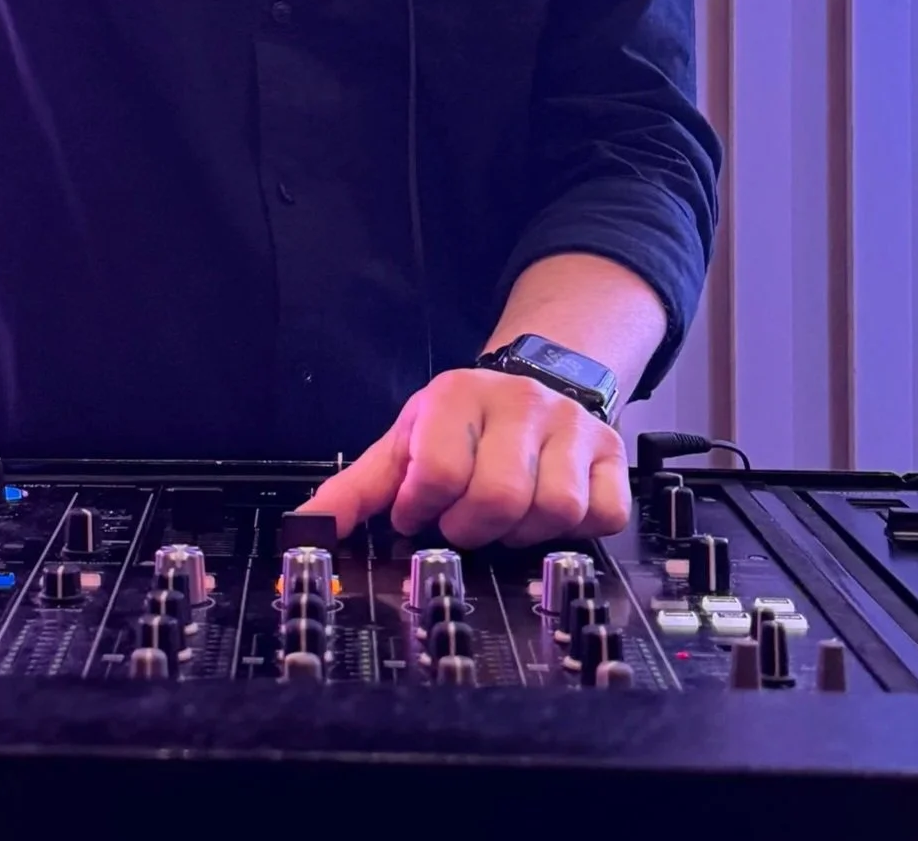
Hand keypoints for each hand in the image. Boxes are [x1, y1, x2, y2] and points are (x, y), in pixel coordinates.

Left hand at [296, 369, 631, 548]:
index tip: (419, 511)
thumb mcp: (403, 445)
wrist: (532, 385)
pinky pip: (602, 515)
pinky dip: (576, 530)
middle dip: (472, 527)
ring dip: (523, 531)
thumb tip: (305, 527)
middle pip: (499, 496)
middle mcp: (519, 402)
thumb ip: (355, 489)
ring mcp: (572, 426)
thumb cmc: (459, 428)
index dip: (423, 509)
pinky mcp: (612, 453)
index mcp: (457, 395)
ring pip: (554, 509)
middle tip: (464, 520)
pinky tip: (549, 514)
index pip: (438, 471)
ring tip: (506, 516)